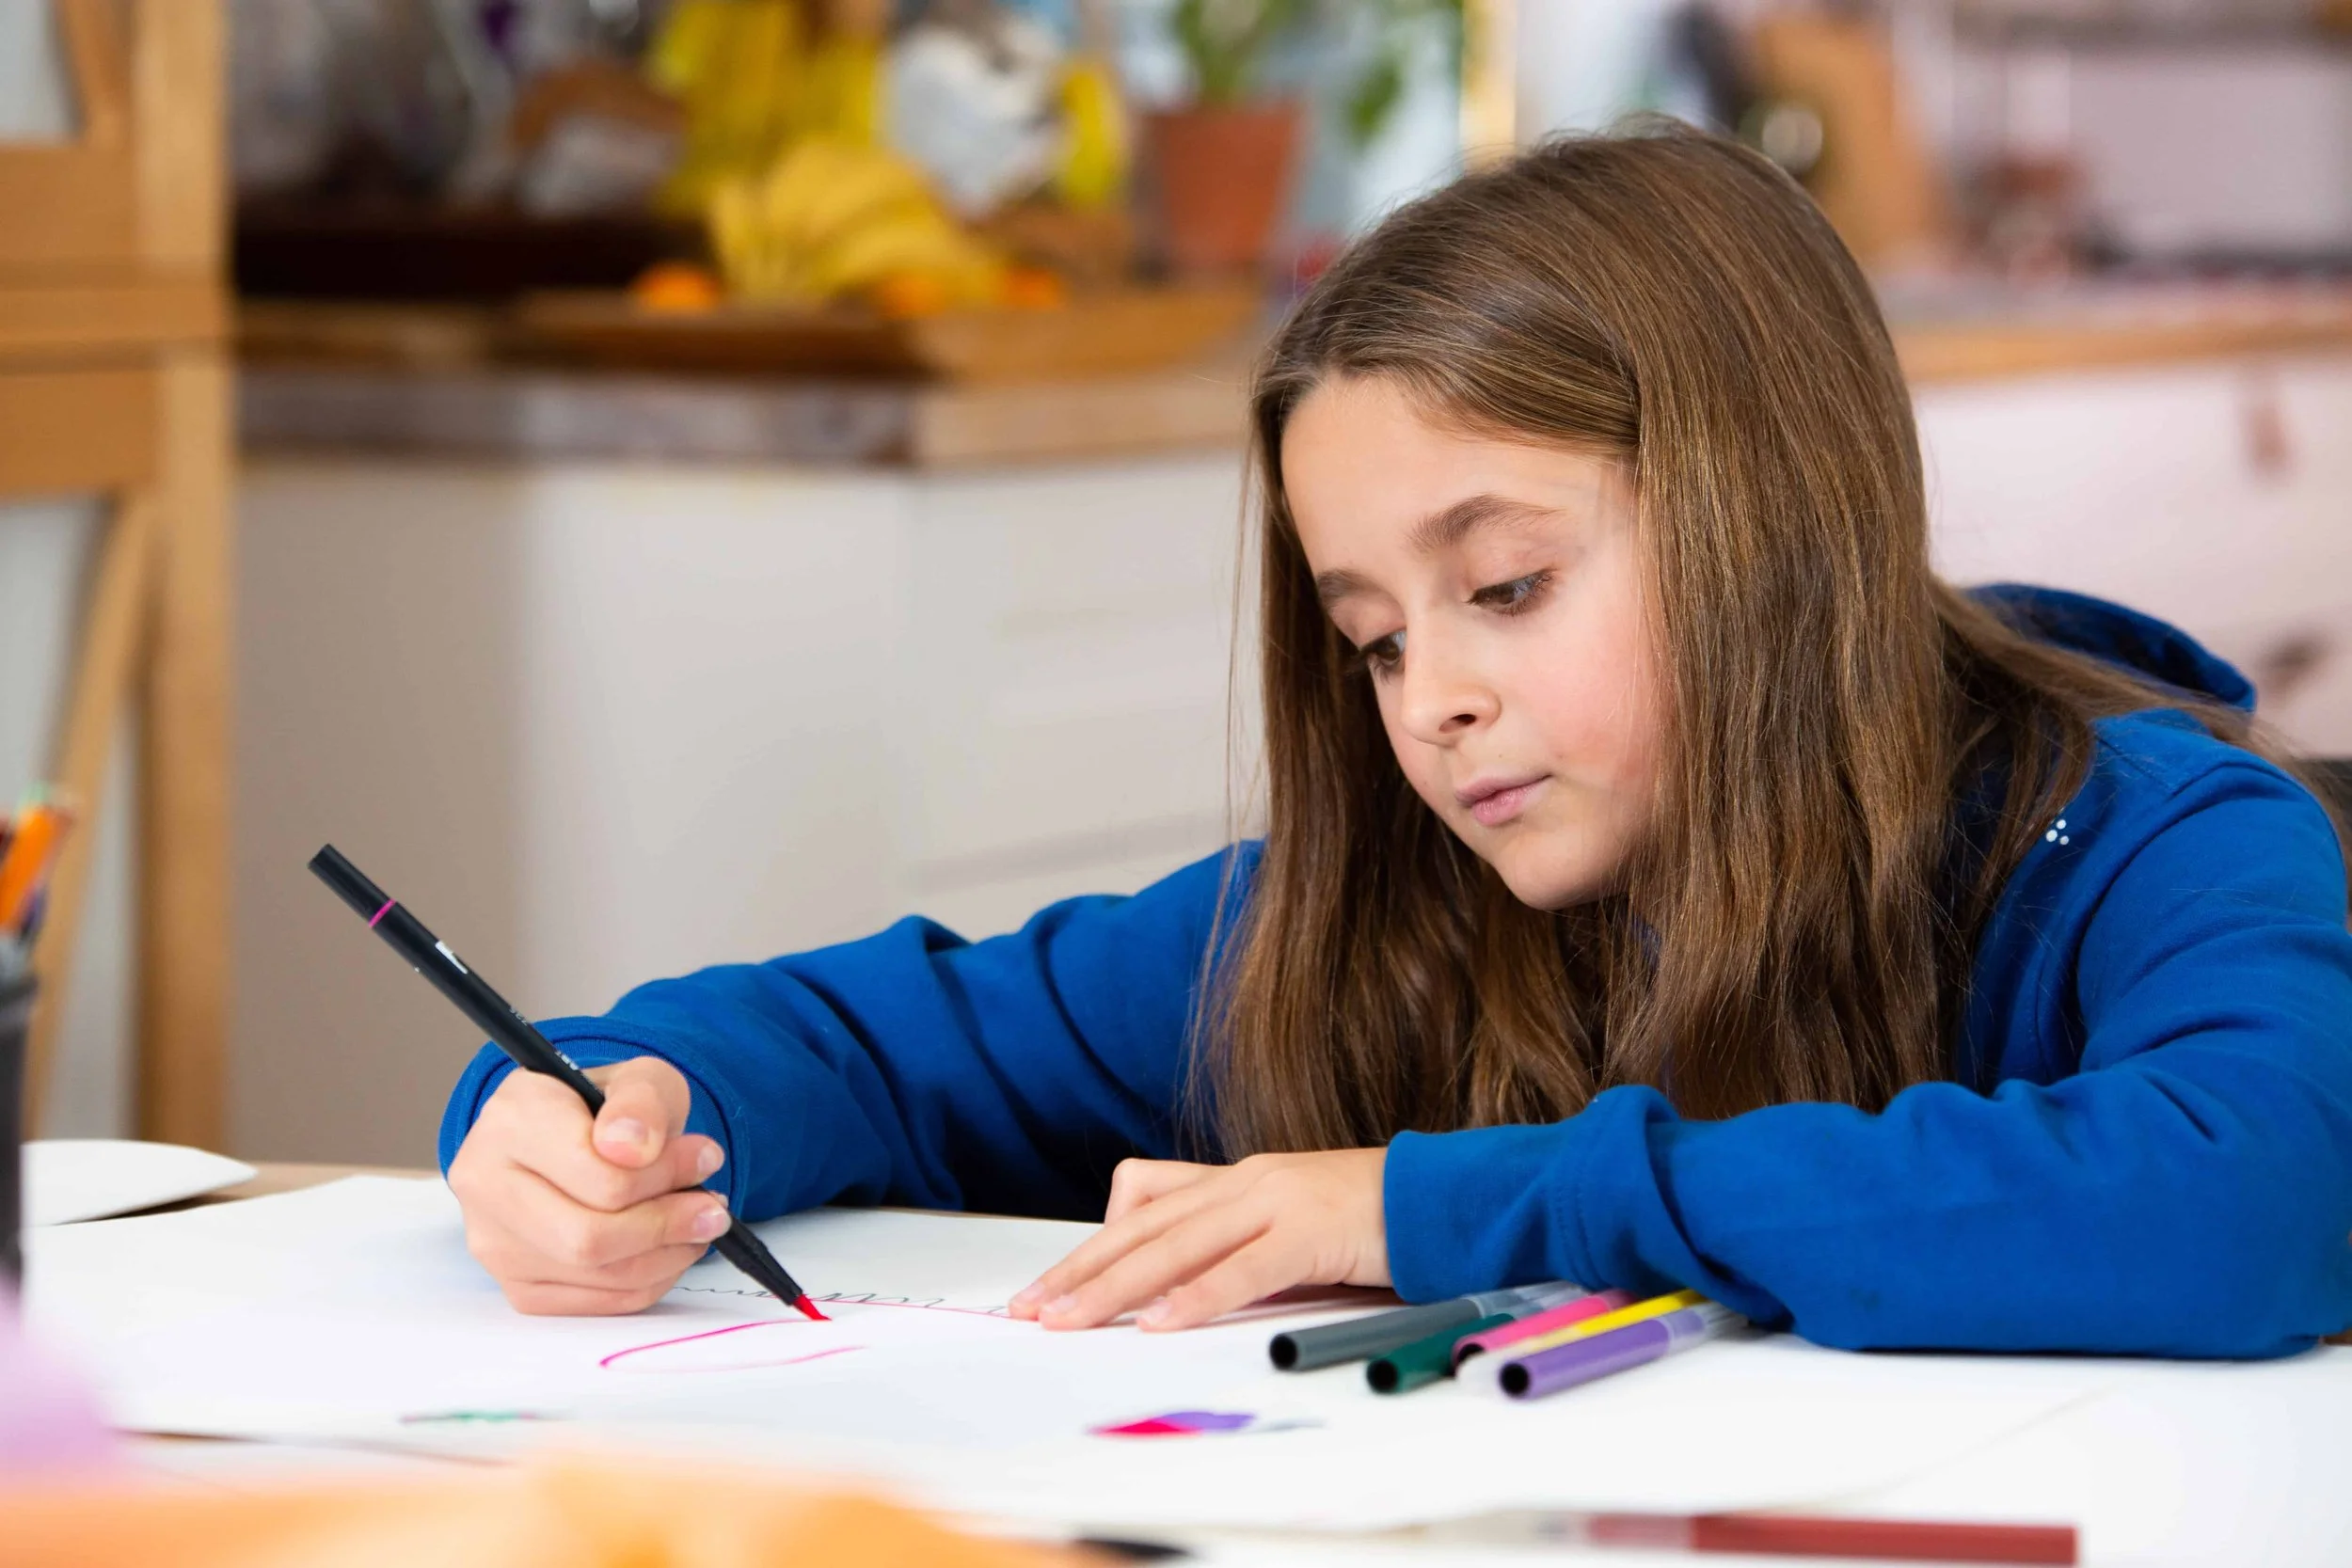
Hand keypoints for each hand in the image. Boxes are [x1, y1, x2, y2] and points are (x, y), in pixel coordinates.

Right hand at [447, 1056, 730, 1314]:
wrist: (570, 1136)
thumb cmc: (606, 1110)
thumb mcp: (640, 1079)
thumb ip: (643, 1101)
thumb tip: (632, 1147)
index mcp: (511, 1118)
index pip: (597, 1173)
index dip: (666, 1174)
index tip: (706, 1159)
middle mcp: (484, 1183)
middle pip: (590, 1237)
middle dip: (667, 1224)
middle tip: (712, 1207)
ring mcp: (493, 1242)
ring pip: (596, 1274)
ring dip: (666, 1254)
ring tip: (696, 1222)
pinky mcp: (516, 1285)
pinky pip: (596, 1303)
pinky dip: (648, 1280)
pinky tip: (667, 1248)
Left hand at [1007, 1149, 1389, 1331]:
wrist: (1443, 1198)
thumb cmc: (1367, 1219)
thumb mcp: (1287, 1225)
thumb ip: (1236, 1243)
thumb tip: (1175, 1288)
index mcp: (1236, 1178)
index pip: (1141, 1207)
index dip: (1089, 1248)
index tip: (1046, 1288)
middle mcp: (1245, 1181)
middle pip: (1143, 1227)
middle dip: (1082, 1271)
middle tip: (1033, 1310)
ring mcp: (1275, 1200)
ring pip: (1176, 1244)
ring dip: (1116, 1287)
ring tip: (1072, 1320)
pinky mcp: (1310, 1230)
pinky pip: (1242, 1269)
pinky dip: (1196, 1297)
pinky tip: (1160, 1323)